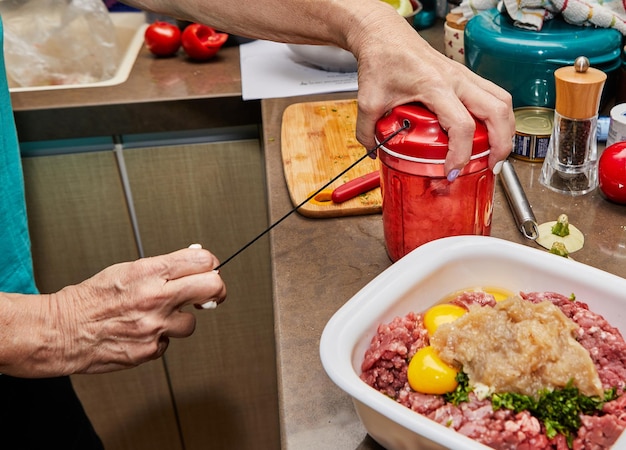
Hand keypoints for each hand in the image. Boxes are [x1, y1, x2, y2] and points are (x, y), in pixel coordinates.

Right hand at [47, 246, 224, 375]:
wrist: (63, 330)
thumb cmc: (92, 298)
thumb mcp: (127, 269)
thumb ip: (163, 267)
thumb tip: (194, 262)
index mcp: (150, 271)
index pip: (202, 260)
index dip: (211, 264)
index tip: (209, 269)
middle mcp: (156, 297)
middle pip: (213, 287)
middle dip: (216, 290)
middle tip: (210, 294)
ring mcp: (155, 325)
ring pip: (191, 323)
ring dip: (179, 320)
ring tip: (157, 317)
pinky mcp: (150, 350)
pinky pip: (167, 342)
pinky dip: (158, 338)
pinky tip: (140, 332)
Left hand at [349, 10, 514, 176]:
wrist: (384, 34)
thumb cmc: (381, 58)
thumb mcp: (368, 100)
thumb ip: (367, 131)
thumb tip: (374, 152)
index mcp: (435, 85)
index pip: (461, 124)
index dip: (460, 153)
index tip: (451, 171)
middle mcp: (456, 79)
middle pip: (497, 111)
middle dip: (501, 143)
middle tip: (491, 165)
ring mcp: (464, 76)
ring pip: (502, 100)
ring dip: (506, 129)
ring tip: (496, 152)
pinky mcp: (464, 76)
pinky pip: (493, 94)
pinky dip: (497, 116)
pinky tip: (488, 132)